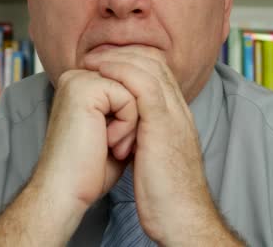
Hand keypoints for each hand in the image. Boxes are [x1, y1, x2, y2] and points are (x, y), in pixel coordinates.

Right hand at [32, 70, 138, 216]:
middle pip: (133, 84)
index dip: (135, 114)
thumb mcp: (115, 130)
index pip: (129, 83)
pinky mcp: (84, 89)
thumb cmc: (89, 169)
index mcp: (81, 83)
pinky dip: (127, 125)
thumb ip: (128, 106)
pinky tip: (107, 142)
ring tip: (112, 145)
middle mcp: (77, 76)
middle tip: (115, 145)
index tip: (114, 142)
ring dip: (132, 123)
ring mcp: (78, 80)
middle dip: (134, 117)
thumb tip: (155, 92)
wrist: (67, 190)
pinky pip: (128, 98)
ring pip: (133, 91)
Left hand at [84, 46, 235, 244]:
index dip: (128, 61)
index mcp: (176, 116)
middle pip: (155, 62)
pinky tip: (101, 74)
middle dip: (122, 53)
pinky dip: (121, 74)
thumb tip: (117, 126)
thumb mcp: (151, 155)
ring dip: (117, 59)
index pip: (157, 71)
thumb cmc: (163, 193)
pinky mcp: (164, 125)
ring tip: (92, 61)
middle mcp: (179, 110)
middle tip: (93, 56)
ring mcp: (174, 115)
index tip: (101, 64)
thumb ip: (140, 135)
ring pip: (151, 67)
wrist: (180, 217)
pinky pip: (145, 86)